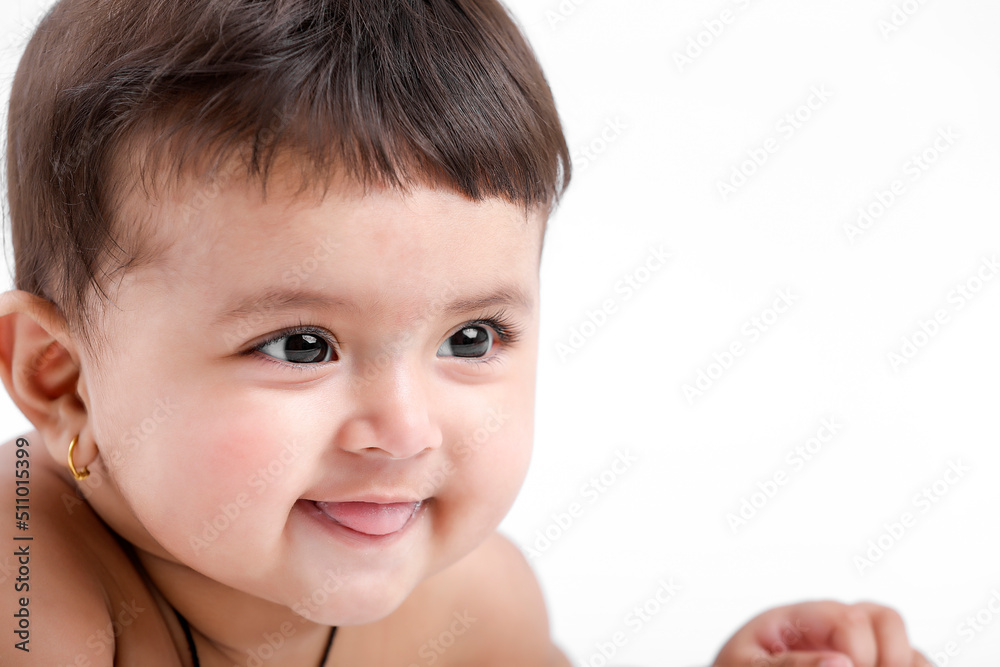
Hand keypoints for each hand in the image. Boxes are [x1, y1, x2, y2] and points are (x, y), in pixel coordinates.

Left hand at [712, 600, 930, 666]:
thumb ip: (789, 666)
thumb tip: (842, 663)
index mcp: (802, 618)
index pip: (850, 621)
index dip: (858, 657)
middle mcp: (836, 627)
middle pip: (886, 618)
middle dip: (891, 658)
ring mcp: (858, 649)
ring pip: (907, 647)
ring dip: (904, 666)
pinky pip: (913, 666)